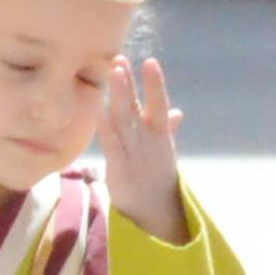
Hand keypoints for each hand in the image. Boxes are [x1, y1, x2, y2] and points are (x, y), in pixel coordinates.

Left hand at [94, 51, 187, 235]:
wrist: (156, 214)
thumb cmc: (158, 179)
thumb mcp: (166, 152)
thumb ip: (169, 130)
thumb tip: (177, 112)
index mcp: (160, 136)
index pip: (159, 105)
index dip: (155, 84)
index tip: (150, 62)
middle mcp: (148, 141)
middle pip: (137, 108)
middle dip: (129, 84)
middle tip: (120, 61)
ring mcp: (135, 154)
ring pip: (125, 120)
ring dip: (119, 96)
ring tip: (113, 74)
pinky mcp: (120, 168)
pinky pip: (112, 144)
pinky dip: (106, 126)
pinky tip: (98, 109)